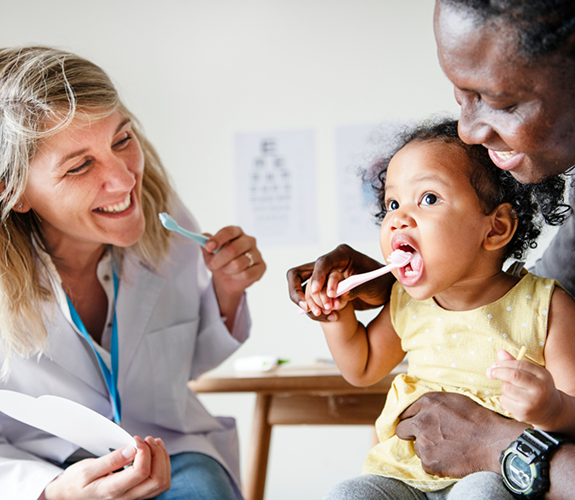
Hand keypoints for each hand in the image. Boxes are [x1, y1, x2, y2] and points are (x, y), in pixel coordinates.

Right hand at [44, 436, 169, 499]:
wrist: (69, 495)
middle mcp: (127, 497)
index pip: (141, 472)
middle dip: (158, 455)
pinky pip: (157, 481)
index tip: (136, 439)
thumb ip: (111, 460)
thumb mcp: (87, 469)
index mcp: (113, 490)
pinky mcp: (137, 492)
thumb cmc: (76, 482)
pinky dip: (161, 464)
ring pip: (162, 482)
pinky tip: (153, 451)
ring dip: (162, 459)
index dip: (144, 451)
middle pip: (158, 480)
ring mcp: (134, 497)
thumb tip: (132, 450)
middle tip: (147, 439)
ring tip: (153, 443)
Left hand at [202, 226, 264, 328]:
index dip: (218, 239)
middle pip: (233, 249)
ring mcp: (257, 253)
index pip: (229, 231)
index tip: (208, 247)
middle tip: (212, 265)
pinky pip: (246, 274)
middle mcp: (249, 240)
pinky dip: (237, 277)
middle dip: (219, 260)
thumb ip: (205, 243)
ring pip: (238, 264)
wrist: (228, 279)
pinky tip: (236, 275)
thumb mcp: (209, 253)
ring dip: (227, 270)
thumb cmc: (220, 261)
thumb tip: (202, 238)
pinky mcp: (261, 267)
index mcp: (237, 232)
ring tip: (226, 270)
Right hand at [286, 244, 391, 320]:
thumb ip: (356, 288)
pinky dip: (316, 309)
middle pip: (299, 273)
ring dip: (311, 303)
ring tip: (327, 313)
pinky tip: (332, 316)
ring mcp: (323, 277)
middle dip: (299, 291)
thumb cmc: (380, 283)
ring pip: (302, 288)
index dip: (317, 276)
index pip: (322, 262)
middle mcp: (329, 264)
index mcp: (341, 255)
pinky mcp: (322, 289)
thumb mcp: (372, 285)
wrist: (383, 291)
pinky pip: (310, 299)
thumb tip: (341, 295)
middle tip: (308, 307)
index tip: (316, 291)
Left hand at [395, 392, 526, 477]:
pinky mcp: (429, 462)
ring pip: (416, 447)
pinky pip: (426, 463)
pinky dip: (435, 462)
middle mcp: (421, 421)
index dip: (412, 419)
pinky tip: (450, 457)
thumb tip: (418, 409)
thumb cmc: (477, 419)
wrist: (493, 442)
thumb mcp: (453, 400)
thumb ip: (431, 404)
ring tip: (447, 447)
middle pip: (402, 430)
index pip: (405, 412)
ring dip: (427, 448)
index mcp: (427, 402)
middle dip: (411, 433)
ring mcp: (424, 443)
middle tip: (427, 437)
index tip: (416, 424)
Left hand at [487, 349, 561, 427]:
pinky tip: (514, 402)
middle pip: (514, 376)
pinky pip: (504, 401)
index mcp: (543, 375)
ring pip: (507, 388)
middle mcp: (540, 388)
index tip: (494, 365)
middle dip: (498, 372)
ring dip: (504, 388)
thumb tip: (500, 352)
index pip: (521, 364)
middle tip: (489, 372)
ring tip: (513, 392)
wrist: (551, 412)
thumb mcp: (531, 374)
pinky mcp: (524, 413)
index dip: (504, 363)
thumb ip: (515, 363)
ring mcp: (533, 402)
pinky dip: (504, 399)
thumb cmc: (536, 388)